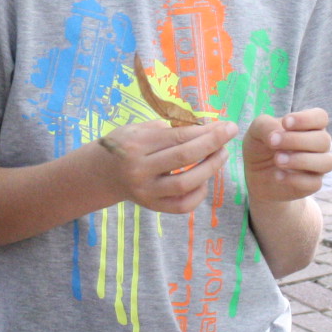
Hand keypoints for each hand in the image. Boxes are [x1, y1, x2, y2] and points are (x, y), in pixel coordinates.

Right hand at [94, 120, 237, 213]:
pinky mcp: (152, 207)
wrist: (101, 174)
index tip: (226, 124)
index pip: (178, 136)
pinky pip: (183, 205)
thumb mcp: (138, 128)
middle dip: (213, 144)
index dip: (206, 130)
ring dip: (210, 168)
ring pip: (186, 183)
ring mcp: (146, 191)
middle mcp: (140, 169)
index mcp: (136, 144)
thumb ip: (168, 128)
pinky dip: (199, 193)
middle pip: (184, 157)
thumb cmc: (125, 145)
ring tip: (222, 155)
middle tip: (230, 134)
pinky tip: (205, 180)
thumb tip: (206, 126)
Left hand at [242, 109, 331, 202]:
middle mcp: (318, 145)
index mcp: (309, 126)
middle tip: (273, 142)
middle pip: (323, 140)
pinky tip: (278, 175)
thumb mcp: (256, 131)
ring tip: (277, 160)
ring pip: (326, 162)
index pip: (320, 117)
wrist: (255, 176)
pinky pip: (315, 183)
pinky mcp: (312, 185)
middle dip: (297, 140)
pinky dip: (296, 179)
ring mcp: (318, 166)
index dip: (306, 119)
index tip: (285, 123)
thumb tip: (276, 135)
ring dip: (301, 160)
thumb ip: (266, 126)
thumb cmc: (261, 147)